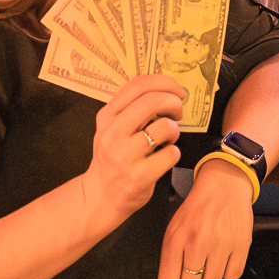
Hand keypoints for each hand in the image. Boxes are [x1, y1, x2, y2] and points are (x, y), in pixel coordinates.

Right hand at [81, 74, 183, 228]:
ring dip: (175, 130)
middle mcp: (112, 134)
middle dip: (173, 102)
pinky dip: (174, 153)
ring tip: (167, 139)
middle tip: (177, 112)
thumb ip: (132, 107)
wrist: (100, 196)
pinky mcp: (139, 176)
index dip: (165, 82)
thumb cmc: (113, 157)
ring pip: (165, 126)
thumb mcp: (112, 127)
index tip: (177, 91)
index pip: (139, 85)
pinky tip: (164, 157)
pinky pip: (171, 153)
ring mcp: (125, 156)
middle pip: (153, 101)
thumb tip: (166, 89)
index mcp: (107, 116)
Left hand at [157, 160, 253, 278]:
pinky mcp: (241, 244)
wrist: (224, 184)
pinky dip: (228, 271)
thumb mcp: (175, 230)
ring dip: (211, 277)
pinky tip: (226, 255)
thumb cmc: (196, 210)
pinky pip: (233, 276)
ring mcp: (221, 244)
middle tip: (196, 265)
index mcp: (176, 240)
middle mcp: (197, 243)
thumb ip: (171, 261)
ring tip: (212, 258)